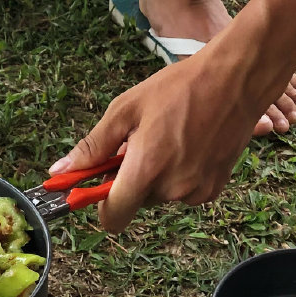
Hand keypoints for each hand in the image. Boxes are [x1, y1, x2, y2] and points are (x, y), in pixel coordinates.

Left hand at [48, 45, 264, 231]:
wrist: (235, 80)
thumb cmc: (178, 88)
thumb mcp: (126, 108)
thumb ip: (93, 145)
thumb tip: (60, 171)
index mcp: (146, 169)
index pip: (113, 217)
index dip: (100, 205)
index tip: (99, 184)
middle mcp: (172, 189)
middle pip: (137, 200)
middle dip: (132, 177)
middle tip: (140, 140)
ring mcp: (197, 192)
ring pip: (161, 194)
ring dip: (157, 174)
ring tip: (169, 135)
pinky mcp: (215, 188)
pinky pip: (184, 190)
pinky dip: (180, 173)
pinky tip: (189, 142)